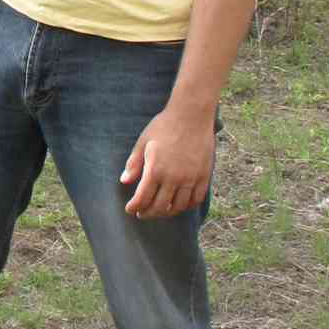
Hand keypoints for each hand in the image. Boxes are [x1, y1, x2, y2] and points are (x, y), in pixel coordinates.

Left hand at [120, 104, 215, 218]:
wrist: (192, 115)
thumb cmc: (164, 126)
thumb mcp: (143, 142)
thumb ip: (134, 164)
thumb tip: (124, 181)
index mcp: (156, 169)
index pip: (143, 198)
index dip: (135, 207)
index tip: (130, 209)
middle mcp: (174, 178)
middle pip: (160, 207)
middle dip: (148, 213)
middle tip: (142, 214)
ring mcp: (191, 178)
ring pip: (178, 207)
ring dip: (167, 213)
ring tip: (160, 211)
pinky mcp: (204, 176)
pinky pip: (195, 199)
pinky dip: (186, 206)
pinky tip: (179, 204)